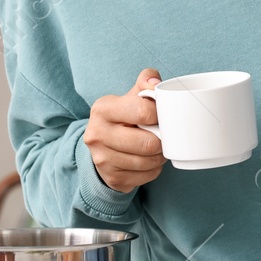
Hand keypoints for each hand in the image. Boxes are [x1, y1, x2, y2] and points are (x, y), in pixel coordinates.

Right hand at [84, 69, 163, 192]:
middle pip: (147, 143)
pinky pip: (147, 176)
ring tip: (157, 146)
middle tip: (163, 135)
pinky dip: (155, 169)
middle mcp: (97, 135)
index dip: (159, 114)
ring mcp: (102, 159)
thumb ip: (145, 82)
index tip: (161, 115)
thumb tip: (155, 84)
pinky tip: (149, 160)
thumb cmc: (125, 116)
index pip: (142, 112)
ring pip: (149, 162)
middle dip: (162, 140)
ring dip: (160, 155)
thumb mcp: (131, 96)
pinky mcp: (112, 178)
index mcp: (102, 109)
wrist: (103, 144)